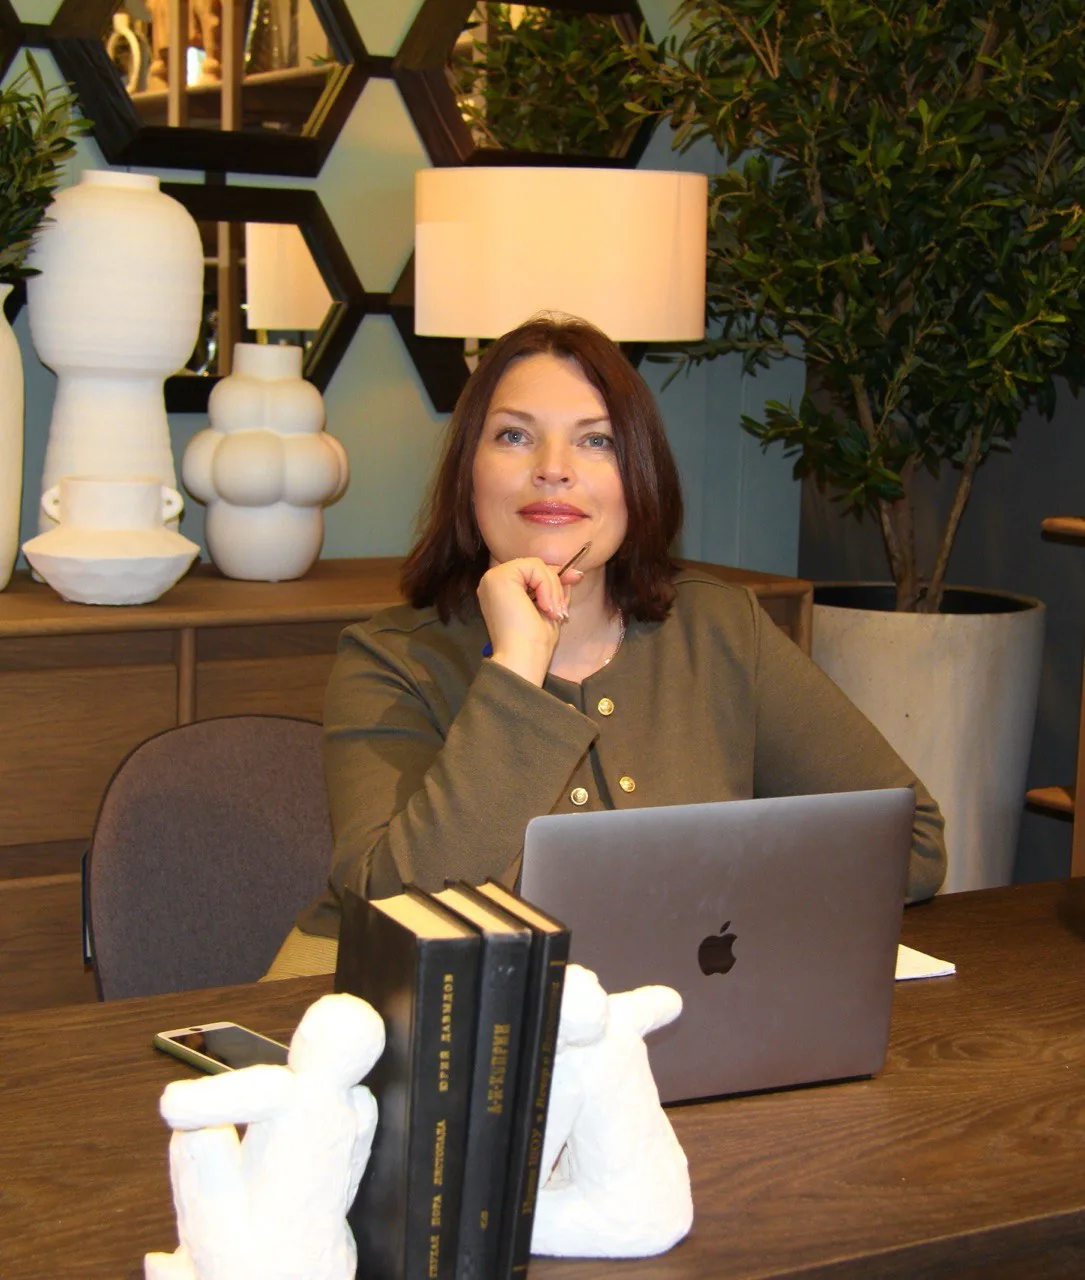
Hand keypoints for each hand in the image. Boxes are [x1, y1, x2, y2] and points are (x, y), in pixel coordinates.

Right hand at [478, 557, 583, 685]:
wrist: (521, 659)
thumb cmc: (533, 643)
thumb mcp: (549, 609)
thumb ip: (556, 590)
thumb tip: (575, 573)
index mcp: (501, 591)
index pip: (531, 573)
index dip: (554, 577)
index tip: (576, 579)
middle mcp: (493, 582)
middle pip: (534, 567)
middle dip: (555, 584)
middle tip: (560, 611)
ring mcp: (493, 578)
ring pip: (535, 565)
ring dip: (552, 588)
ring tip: (553, 612)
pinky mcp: (499, 577)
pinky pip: (533, 567)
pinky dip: (546, 585)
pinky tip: (545, 607)